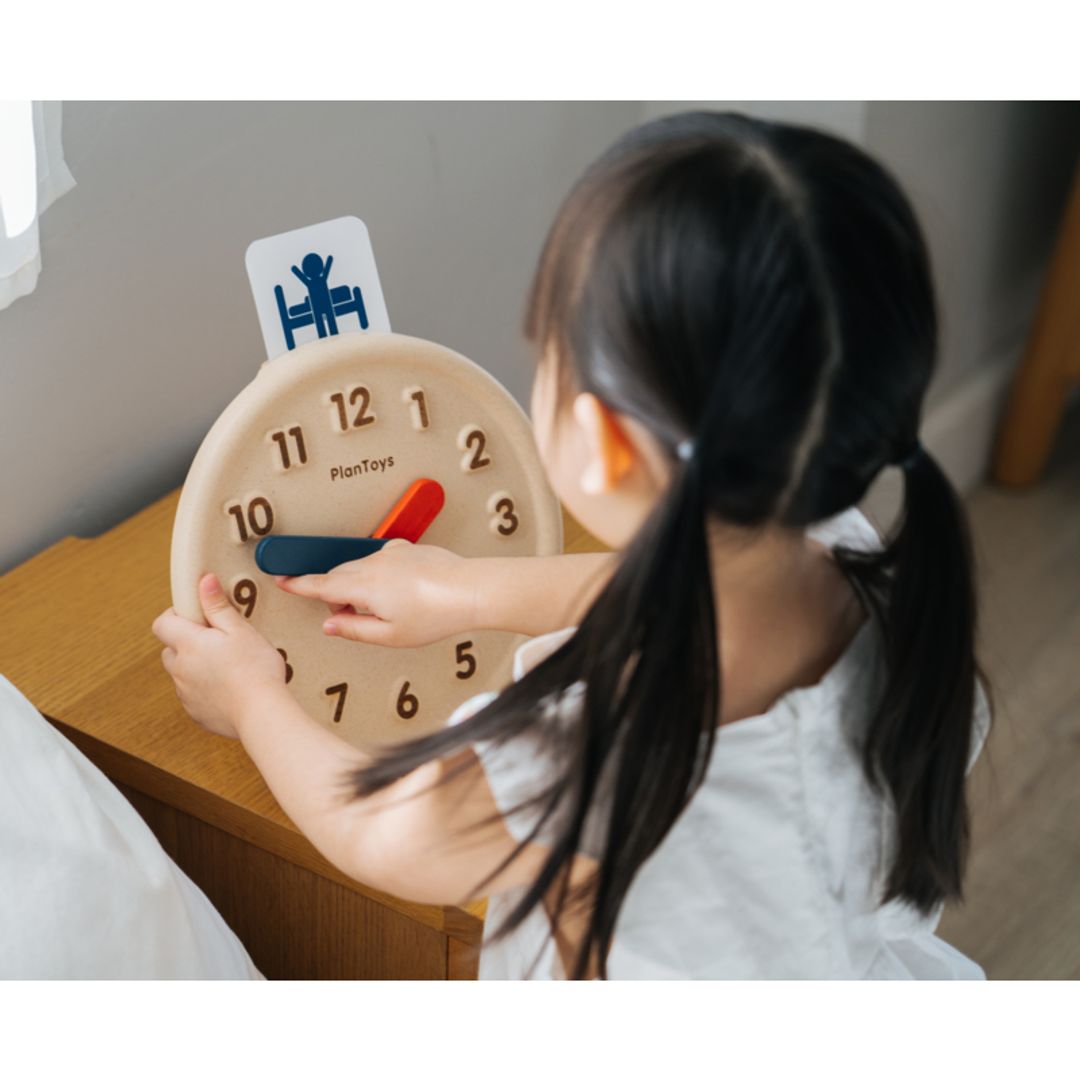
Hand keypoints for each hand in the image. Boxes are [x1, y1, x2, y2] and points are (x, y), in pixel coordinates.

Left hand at [152, 573, 288, 738]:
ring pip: (182, 674)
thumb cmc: (256, 669)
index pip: (162, 624)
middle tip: (216, 641)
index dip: (175, 616)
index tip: (196, 616)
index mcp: (188, 644)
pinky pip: (193, 695)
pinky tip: (230, 688)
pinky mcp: (196, 713)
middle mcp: (180, 669)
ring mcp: (185, 694)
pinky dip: (206, 689)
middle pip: (171, 650)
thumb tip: (203, 581)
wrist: (261, 713)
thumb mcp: (240, 630)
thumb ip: (218, 606)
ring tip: (228, 667)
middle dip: (187, 643)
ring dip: (196, 667)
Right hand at [275, 541, 476, 646]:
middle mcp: (374, 564)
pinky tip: (395, 591)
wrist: (471, 589)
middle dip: (333, 592)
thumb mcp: (390, 635)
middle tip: (342, 613)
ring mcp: (391, 553)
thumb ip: (354, 629)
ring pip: (359, 566)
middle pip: (338, 575)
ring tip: (377, 608)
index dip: (299, 584)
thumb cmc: (436, 614)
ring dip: (356, 584)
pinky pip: (380, 560)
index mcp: (364, 586)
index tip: (282, 581)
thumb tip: (331, 625)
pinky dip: (376, 575)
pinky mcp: (407, 549)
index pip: (321, 585)